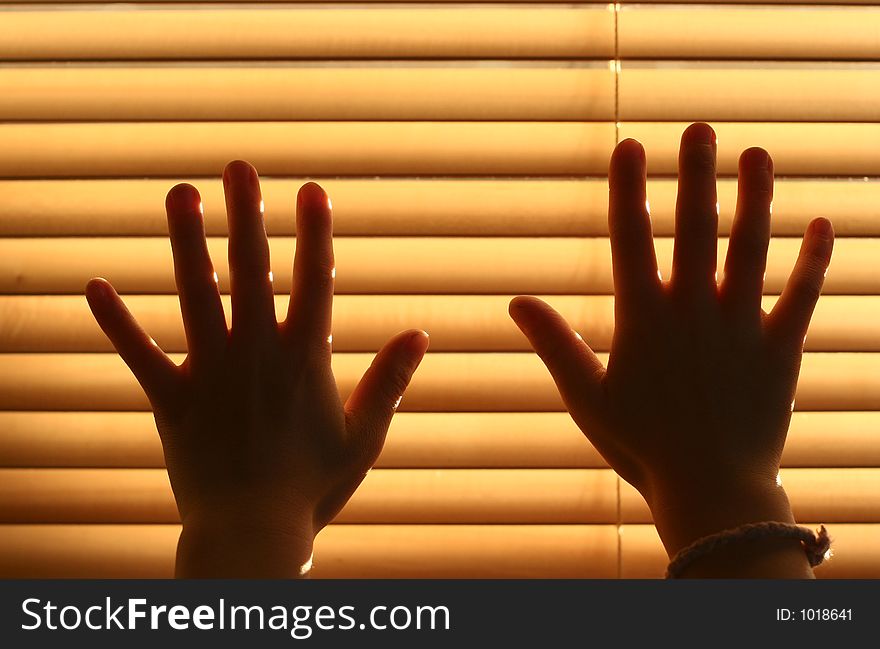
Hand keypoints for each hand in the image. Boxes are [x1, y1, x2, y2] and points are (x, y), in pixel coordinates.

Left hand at [85, 161, 428, 576]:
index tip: (311, 189)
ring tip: (179, 194)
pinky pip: (138, 355)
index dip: (315, 233)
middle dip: (246, 214)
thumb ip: (389, 382)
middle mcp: (255, 354)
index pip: (316, 281)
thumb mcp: (363, 436)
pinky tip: (95, 284)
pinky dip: (115, 321)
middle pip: (250, 271)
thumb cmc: (314, 488)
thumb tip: (420, 333)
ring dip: (186, 242)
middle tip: (237, 166)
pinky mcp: (170, 400)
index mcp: (304, 359)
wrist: (252, 535)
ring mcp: (209, 374)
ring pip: (194, 295)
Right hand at [510, 123, 833, 576]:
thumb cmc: (641, 445)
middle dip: (696, 175)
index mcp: (645, 320)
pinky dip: (813, 259)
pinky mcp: (779, 349)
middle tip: (700, 128)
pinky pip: (801, 296)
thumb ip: (554, 344)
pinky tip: (821, 221)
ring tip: (757, 154)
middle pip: (694, 230)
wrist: (710, 489)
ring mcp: (741, 327)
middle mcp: (694, 312)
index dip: (629, 190)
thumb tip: (516, 300)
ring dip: (755, 199)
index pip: (632, 240)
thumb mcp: (586, 396)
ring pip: (751, 250)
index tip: (631, 147)